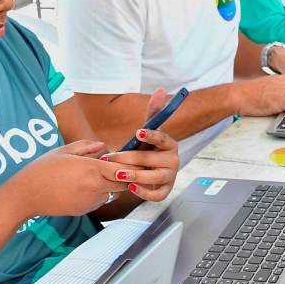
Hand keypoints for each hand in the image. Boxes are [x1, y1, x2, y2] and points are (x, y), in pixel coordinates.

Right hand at [9, 140, 126, 218]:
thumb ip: (85, 146)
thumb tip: (102, 144)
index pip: (122, 168)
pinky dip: (100, 196)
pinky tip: (88, 188)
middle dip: (125, 177)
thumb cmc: (43, 169)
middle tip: (120, 169)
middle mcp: (95, 186)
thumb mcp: (63, 151)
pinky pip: (100, 202)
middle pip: (123, 184)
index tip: (129, 160)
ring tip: (102, 177)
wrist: (26, 195)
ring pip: (113, 194)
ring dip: (113, 187)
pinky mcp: (84, 210)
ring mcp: (90, 200)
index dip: (128, 165)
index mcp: (92, 168)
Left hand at [100, 88, 180, 202]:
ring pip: (154, 177)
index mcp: (170, 144)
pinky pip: (156, 194)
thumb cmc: (147, 148)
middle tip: (111, 158)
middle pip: (152, 159)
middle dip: (129, 158)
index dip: (151, 135)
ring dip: (135, 175)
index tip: (138, 132)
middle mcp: (173, 160)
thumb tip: (160, 89)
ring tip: (119, 174)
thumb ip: (154, 111)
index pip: (163, 138)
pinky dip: (144, 192)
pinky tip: (131, 187)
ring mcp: (170, 176)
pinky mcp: (165, 191)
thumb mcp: (149, 131)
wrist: (149, 170)